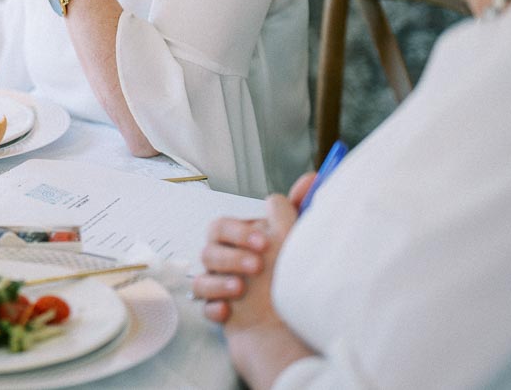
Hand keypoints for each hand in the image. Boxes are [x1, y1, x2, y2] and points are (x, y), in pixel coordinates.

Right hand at [220, 187, 316, 387]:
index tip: (266, 243)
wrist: (298, 333)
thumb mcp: (297, 241)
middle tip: (257, 267)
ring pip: (200, 277)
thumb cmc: (295, 282)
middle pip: (207, 248)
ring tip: (242, 290)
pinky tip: (229, 313)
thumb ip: (297, 209)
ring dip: (220, 281)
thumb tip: (310, 178)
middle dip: (230, 256)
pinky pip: (202, 306)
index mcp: (243, 243)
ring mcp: (223, 287)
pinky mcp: (220, 312)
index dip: (240, 232)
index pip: (223, 226)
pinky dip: (214, 307)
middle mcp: (230, 263)